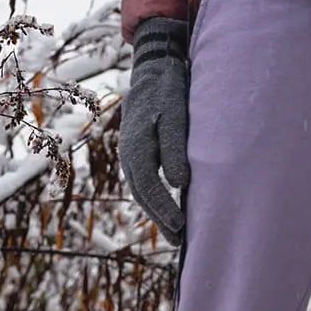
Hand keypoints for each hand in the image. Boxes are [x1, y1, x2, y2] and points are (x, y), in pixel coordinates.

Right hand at [118, 17, 189, 244]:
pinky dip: (154, 198)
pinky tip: (167, 208)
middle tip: (180, 241)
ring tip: (175, 232)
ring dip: (156, 213)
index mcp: (136, 147)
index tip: (181, 226)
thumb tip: (180, 184)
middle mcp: (129, 154)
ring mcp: (130, 153)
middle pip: (142, 195)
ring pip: (141, 190)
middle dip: (160, 219)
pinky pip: (143, 181)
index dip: (164, 210)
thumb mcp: (176, 116)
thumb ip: (176, 149)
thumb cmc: (168, 91)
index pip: (149, 187)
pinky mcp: (137, 151)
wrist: (154, 69)